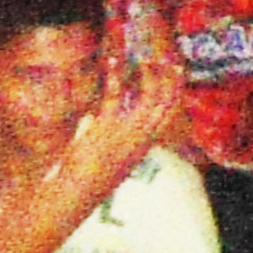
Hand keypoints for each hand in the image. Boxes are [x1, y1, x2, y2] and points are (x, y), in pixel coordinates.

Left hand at [76, 55, 190, 189]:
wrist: (77, 193)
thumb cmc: (85, 180)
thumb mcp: (97, 155)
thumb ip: (96, 133)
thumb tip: (88, 118)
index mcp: (143, 143)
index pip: (166, 111)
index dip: (173, 89)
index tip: (175, 71)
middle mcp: (142, 136)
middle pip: (167, 101)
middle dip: (170, 78)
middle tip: (168, 58)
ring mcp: (127, 129)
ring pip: (150, 95)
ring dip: (150, 74)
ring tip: (146, 58)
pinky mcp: (108, 125)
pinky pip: (116, 94)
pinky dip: (114, 75)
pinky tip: (112, 61)